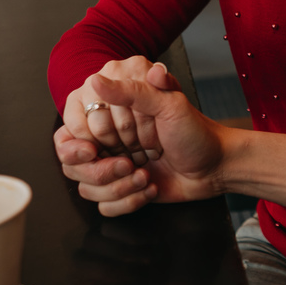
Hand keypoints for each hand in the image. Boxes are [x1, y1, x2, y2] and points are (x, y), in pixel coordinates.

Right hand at [63, 67, 226, 215]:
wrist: (215, 165)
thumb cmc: (195, 131)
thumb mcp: (169, 104)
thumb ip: (132, 91)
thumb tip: (96, 79)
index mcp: (112, 110)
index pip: (70, 131)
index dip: (83, 143)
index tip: (97, 148)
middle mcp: (106, 137)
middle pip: (72, 163)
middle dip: (105, 169)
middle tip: (133, 162)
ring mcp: (112, 163)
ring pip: (86, 187)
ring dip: (119, 187)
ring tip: (145, 176)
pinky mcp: (120, 187)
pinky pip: (103, 205)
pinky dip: (128, 201)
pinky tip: (149, 187)